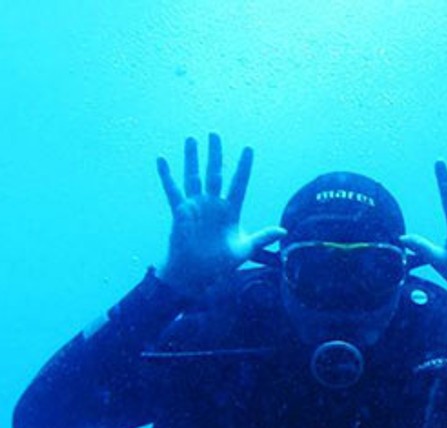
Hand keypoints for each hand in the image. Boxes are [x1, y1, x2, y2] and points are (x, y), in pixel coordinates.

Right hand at [155, 133, 284, 296]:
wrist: (197, 274)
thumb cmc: (221, 262)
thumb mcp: (245, 248)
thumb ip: (262, 237)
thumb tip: (284, 231)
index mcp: (231, 210)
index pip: (239, 183)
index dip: (244, 167)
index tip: (249, 148)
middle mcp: (213, 204)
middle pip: (215, 173)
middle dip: (216, 154)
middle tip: (215, 134)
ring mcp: (196, 206)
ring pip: (194, 176)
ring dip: (192, 158)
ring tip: (192, 138)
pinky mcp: (180, 211)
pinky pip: (172, 190)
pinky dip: (166, 175)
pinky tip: (162, 159)